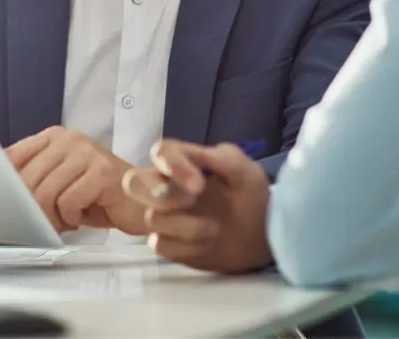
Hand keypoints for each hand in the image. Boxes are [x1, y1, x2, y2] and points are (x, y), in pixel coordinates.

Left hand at [6, 126, 145, 233]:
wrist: (141, 199)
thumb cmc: (97, 195)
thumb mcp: (59, 181)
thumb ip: (32, 177)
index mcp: (54, 136)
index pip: (12, 156)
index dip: (4, 185)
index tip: (5, 205)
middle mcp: (70, 138)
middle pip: (27, 179)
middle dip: (31, 209)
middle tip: (44, 222)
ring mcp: (87, 152)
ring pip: (46, 192)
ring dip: (52, 217)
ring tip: (66, 220)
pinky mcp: (102, 171)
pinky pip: (68, 202)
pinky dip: (72, 217)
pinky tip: (84, 215)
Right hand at [122, 139, 271, 272]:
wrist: (264, 238)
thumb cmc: (253, 197)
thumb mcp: (247, 172)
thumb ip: (225, 158)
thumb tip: (198, 152)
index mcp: (185, 163)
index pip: (161, 152)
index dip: (173, 165)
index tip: (199, 185)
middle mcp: (168, 186)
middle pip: (133, 182)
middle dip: (156, 193)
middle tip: (191, 201)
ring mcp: (166, 216)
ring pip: (150, 217)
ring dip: (184, 225)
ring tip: (215, 229)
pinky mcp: (169, 243)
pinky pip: (159, 244)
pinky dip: (183, 247)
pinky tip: (206, 245)